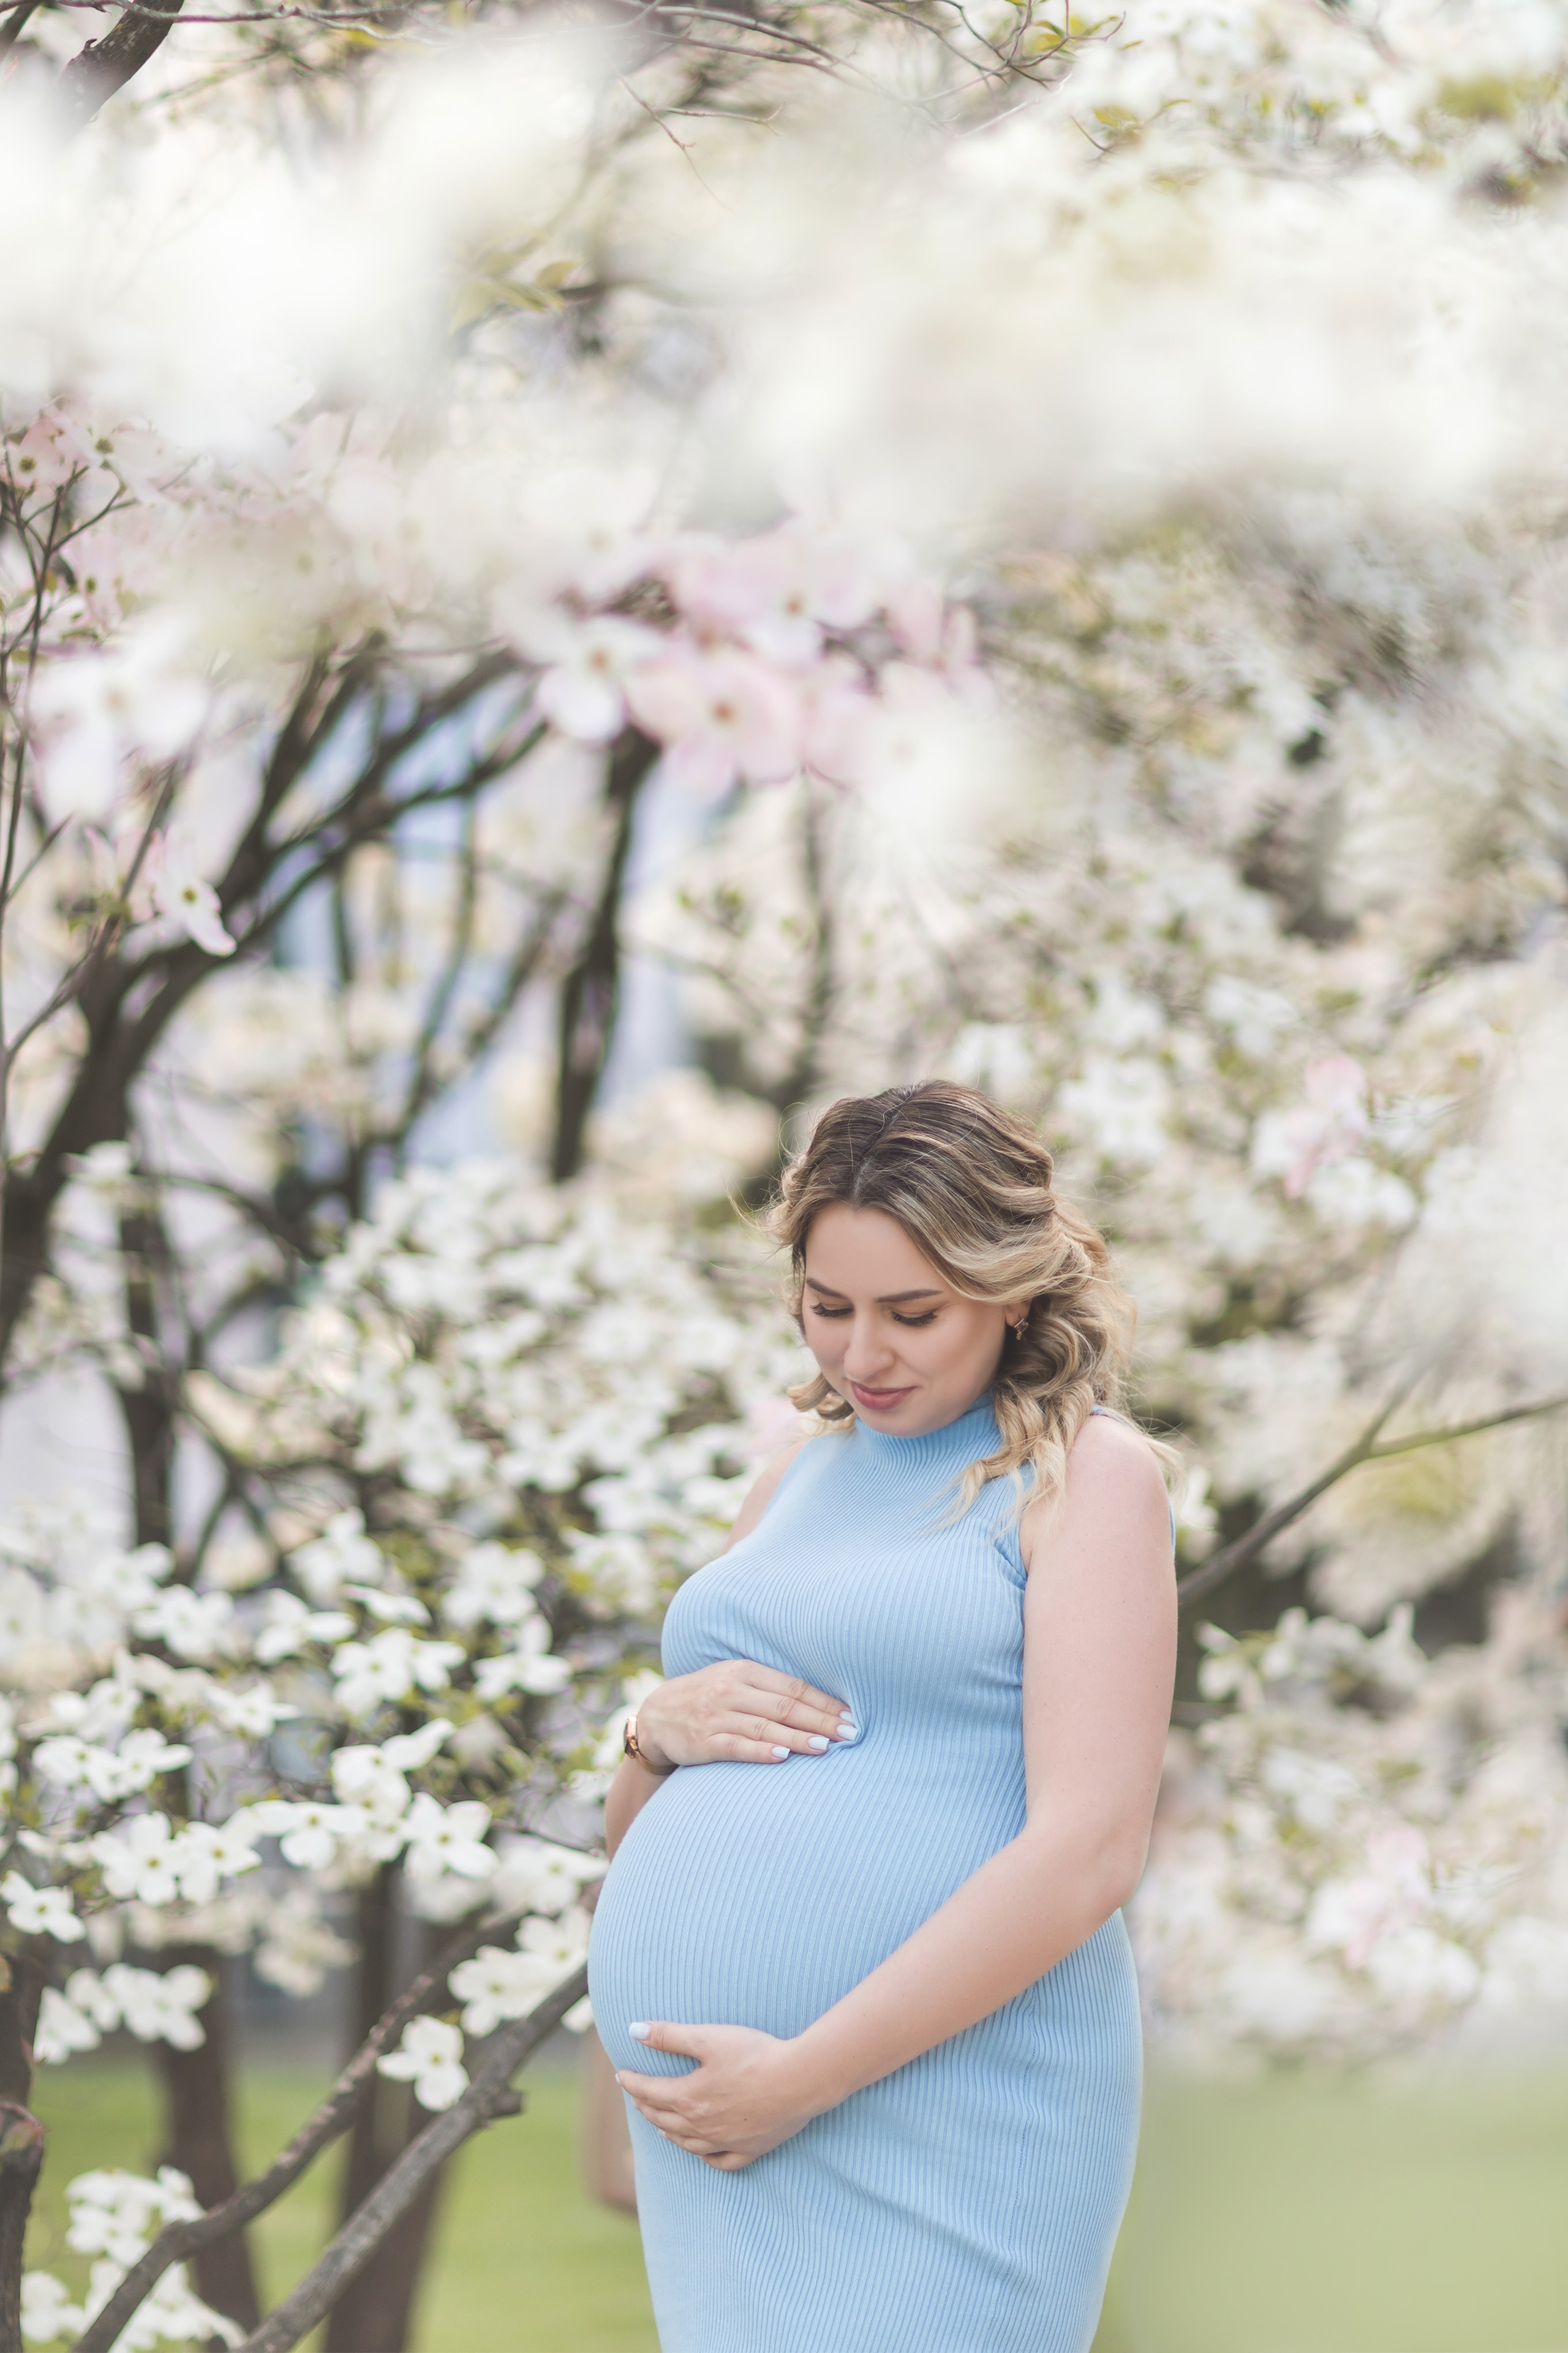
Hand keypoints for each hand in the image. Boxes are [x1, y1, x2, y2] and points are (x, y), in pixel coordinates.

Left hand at [616, 2020, 825, 2169]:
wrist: (799, 2080)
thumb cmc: (755, 2054)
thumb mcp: (708, 2037)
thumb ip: (670, 2035)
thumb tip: (633, 2031)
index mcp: (689, 2098)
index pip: (650, 2091)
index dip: (632, 2082)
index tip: (621, 2075)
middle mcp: (702, 2125)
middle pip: (663, 2119)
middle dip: (646, 2105)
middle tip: (636, 2095)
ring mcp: (725, 2141)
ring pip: (686, 2142)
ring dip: (667, 2131)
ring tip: (659, 2124)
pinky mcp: (749, 2149)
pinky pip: (719, 2161)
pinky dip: (704, 2156)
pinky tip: (700, 2151)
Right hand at [631, 1661, 854, 1771]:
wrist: (657, 1715)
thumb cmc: (709, 1698)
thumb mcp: (736, 1681)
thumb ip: (771, 1688)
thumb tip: (821, 1702)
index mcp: (745, 1671)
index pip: (794, 1687)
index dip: (824, 1702)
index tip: (851, 1716)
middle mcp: (732, 1690)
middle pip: (785, 1706)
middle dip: (820, 1721)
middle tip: (849, 1734)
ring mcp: (716, 1715)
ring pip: (765, 1726)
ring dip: (797, 1738)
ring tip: (825, 1747)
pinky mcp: (703, 1741)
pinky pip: (736, 1746)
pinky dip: (760, 1751)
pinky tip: (782, 1756)